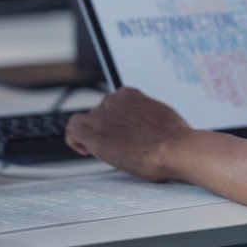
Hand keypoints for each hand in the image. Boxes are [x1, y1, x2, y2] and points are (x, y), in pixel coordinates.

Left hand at [65, 87, 192, 181]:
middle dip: (105, 128)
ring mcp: (103, 118)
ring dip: (88, 133)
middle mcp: (113, 102)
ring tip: (96, 148)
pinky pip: (73, 132)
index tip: (121, 131)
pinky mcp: (95, 137)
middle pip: (98, 113)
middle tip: (117, 145)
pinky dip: (74, 140)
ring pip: (82, 120)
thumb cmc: (174, 136)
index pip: (112, 103)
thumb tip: (148, 124)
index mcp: (130, 95)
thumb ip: (148, 114)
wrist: (172, 148)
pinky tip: (85, 151)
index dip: (114, 119)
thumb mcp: (162, 114)